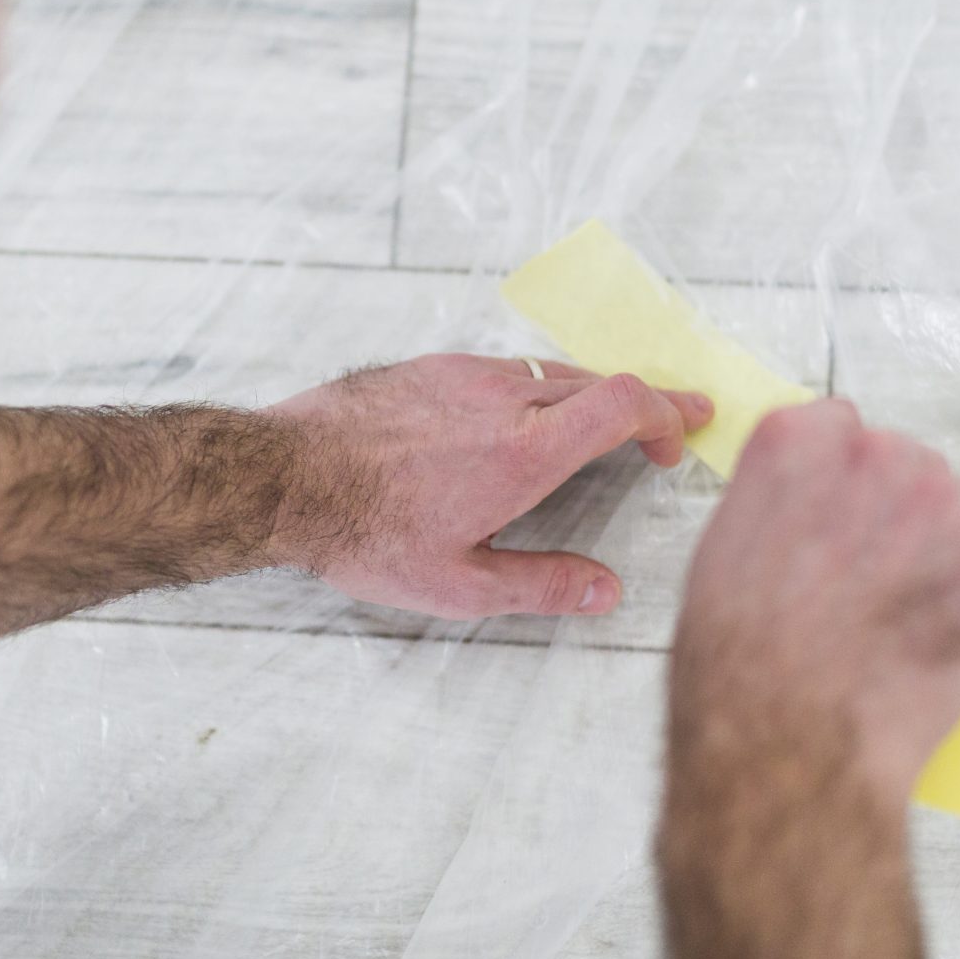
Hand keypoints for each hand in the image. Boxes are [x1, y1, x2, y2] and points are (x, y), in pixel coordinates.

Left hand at [265, 354, 713, 618]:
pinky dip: (535, 388)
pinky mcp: (428, 365)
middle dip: (647, 402)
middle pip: (599, 381)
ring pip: (549, 372)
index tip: (678, 438)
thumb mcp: (459, 585)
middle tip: (674, 420)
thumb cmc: (365, 534)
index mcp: (524, 452)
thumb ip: (541, 584)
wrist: (281, 474)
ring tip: (602, 424)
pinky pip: (501, 369)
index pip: (624, 403)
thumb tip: (605, 592)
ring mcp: (463, 373)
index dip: (666, 413)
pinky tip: (520, 418)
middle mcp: (503, 399)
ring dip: (589, 395)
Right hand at [668, 399, 959, 811]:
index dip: (836, 486)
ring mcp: (944, 503)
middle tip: (868, 581)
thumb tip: (807, 512)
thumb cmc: (739, 661)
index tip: (832, 525)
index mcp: (797, 441)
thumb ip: (776, 503)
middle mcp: (877, 452)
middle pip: (904, 464)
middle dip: (893, 514)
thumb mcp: (723, 552)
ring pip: (955, 509)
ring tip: (902, 616)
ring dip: (939, 549)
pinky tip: (940, 628)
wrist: (792, 736)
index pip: (838, 429)